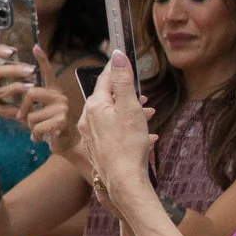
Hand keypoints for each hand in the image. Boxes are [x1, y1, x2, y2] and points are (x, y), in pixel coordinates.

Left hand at [22, 47, 85, 152]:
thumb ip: (31, 101)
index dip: (42, 59)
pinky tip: (42, 137)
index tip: (35, 46)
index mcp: (53, 91)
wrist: (64, 143)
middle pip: (31, 92)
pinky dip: (35, 135)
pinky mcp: (62, 121)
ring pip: (32, 115)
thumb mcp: (38, 110)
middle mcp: (60, 96)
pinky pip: (37, 127)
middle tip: (23, 118)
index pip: (47, 72)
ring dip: (30, 127)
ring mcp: (63, 108)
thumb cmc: (48, 126)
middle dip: (23, 108)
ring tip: (39, 130)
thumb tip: (14, 91)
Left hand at [78, 53, 155, 195]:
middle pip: (107, 98)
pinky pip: (112, 130)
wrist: (123, 180)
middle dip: (125, 93)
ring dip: (129, 111)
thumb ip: (123, 81)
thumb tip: (117, 56)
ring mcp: (90, 134)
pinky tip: (144, 135)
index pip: (104, 79)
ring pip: (110, 115)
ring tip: (148, 112)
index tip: (121, 57)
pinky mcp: (97, 147)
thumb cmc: (128, 144)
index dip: (115, 68)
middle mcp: (87, 119)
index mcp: (94, 106)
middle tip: (141, 93)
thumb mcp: (129, 107)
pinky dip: (126, 126)